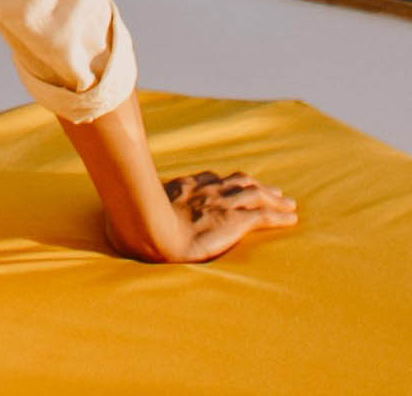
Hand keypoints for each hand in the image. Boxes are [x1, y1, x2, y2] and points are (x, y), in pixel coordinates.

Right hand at [148, 169, 298, 262]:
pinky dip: (280, 217)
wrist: (154, 232)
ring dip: (275, 199)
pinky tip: (291, 220)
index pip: (212, 179)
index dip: (227, 182)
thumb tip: (119, 218)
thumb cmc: (139, 226)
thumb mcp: (135, 212)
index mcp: (186, 187)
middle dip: (258, 186)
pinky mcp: (236, 220)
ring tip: (289, 204)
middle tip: (273, 192)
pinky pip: (264, 216)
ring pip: (258, 195)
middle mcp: (208, 190)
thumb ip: (137, 210)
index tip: (236, 184)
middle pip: (241, 182)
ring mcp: (223, 203)